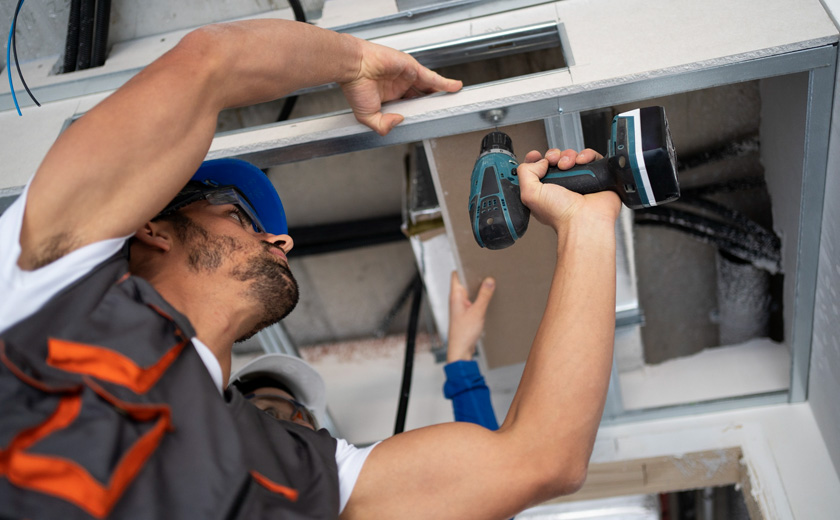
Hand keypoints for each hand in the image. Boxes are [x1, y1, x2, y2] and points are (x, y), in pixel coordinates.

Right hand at [340, 39, 461, 135]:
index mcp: (389, 98)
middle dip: (432, 104)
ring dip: (441, 95)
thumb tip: (399, 122)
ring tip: (453, 102)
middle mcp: (400, 87)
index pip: (409, 107)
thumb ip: (382, 125)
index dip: (418, 114)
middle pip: (422, 97)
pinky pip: (433, 77)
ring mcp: (407, 77)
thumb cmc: (355, 86)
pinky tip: (455, 87)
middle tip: (443, 112)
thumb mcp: (366, 116)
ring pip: (429, 88)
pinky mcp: (412, 68)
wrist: (354, 66)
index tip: (426, 121)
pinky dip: (445, 83)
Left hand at [447, 272, 494, 362]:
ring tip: (492, 283)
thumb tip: (489, 280)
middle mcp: (456, 299)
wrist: (460, 351)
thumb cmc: (464, 334)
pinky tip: (489, 298)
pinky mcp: (465, 312)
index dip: (464, 265)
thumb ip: (484, 295)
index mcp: (455, 295)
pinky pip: (473, 300)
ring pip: (470, 291)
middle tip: (489, 271)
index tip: (476, 260)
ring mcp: (460, 306)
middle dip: (475, 276)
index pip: (456, 274)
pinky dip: (480, 298)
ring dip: (479, 288)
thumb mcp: (477, 312)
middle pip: (464, 281)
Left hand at [517, 148, 620, 231]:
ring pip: (572, 156)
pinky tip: (581, 162)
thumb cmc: (560, 214)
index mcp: (544, 190)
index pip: (537, 168)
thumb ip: (525, 173)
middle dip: (552, 156)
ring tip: (567, 165)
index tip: (535, 156)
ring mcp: (578, 180)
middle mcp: (561, 185)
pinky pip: (590, 157)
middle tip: (553, 162)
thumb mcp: (529, 195)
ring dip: (568, 156)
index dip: (535, 160)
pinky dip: (586, 155)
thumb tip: (538, 162)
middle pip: (555, 159)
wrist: (584, 218)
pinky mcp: (595, 176)